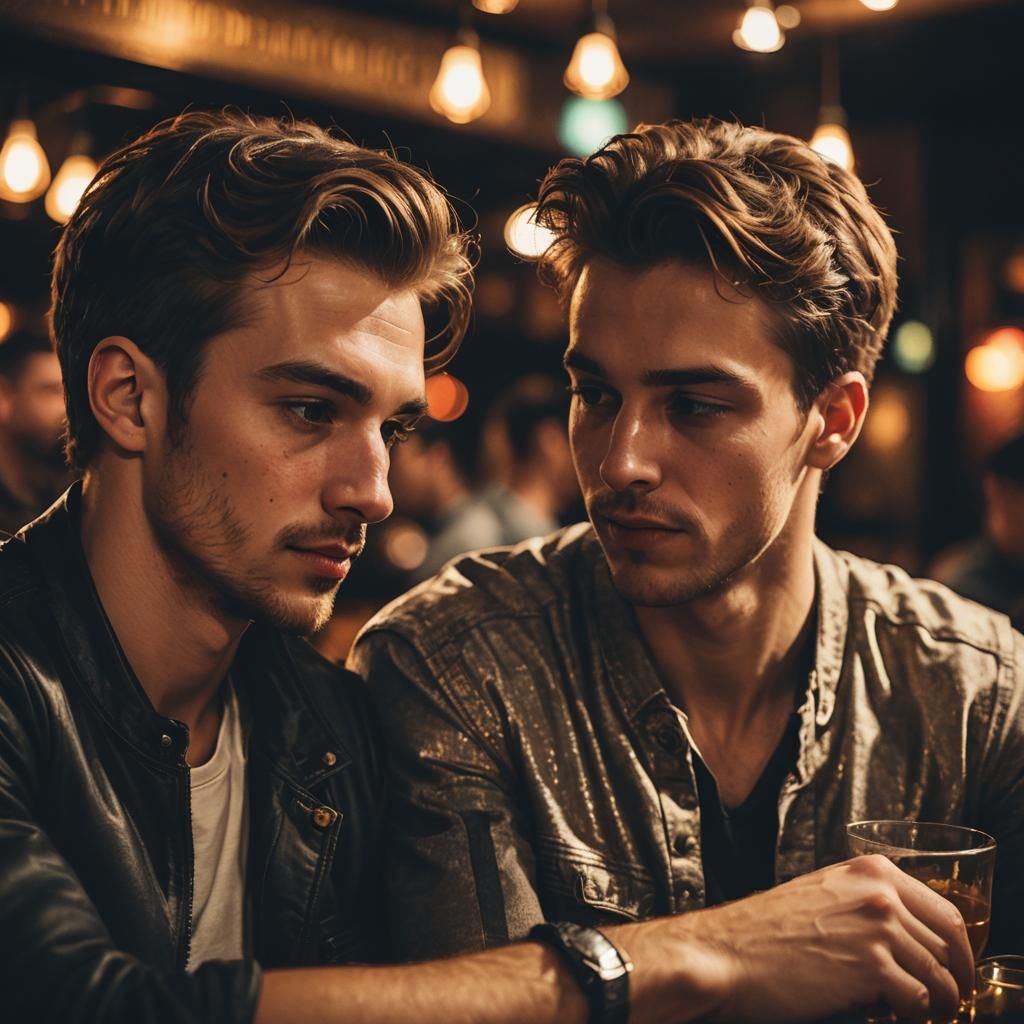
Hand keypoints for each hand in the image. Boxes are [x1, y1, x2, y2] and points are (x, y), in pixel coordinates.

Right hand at [683, 855, 973, 1021]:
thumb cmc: (765, 930)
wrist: (726, 952)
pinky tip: (891, 1016)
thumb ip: (865, 901)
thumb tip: (909, 935)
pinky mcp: (871, 968)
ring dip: (937, 1004)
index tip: (956, 971)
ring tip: (919, 1015)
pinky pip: (919, 1002)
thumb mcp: (821, 894)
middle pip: (950, 945)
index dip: (959, 950)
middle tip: (945, 1003)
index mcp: (870, 870)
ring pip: (941, 977)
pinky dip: (913, 1017)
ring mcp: (877, 928)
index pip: (945, 912)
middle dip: (955, 980)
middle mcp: (880, 893)